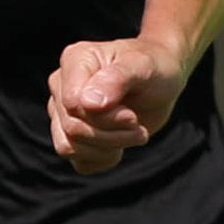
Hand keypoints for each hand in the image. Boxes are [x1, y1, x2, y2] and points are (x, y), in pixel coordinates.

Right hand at [49, 35, 186, 174]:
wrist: (162, 81)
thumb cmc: (153, 66)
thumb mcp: (144, 66)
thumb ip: (116, 79)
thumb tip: (88, 104)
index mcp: (74, 61)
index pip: (72, 104)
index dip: (104, 117)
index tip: (131, 115)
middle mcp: (61, 86)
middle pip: (72, 128)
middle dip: (112, 134)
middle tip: (138, 125)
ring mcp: (62, 112)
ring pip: (69, 147)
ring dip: (108, 148)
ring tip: (134, 133)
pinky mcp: (73, 135)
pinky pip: (78, 162)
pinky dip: (103, 160)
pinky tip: (121, 144)